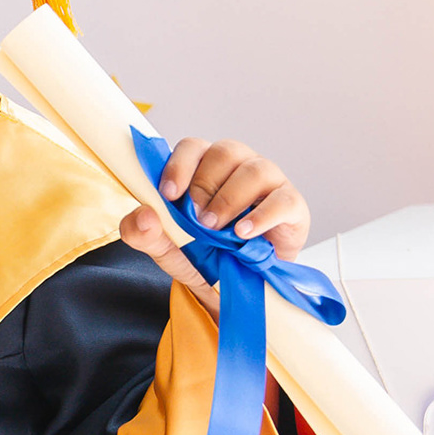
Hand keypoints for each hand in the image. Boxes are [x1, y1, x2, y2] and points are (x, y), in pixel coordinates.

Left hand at [120, 139, 309, 308]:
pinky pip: (282, 201)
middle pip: (224, 153)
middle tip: (195, 220)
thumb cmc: (201, 255)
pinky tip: (244, 234)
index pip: (192, 147)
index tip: (168, 194)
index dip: (180, 165)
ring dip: (230, 199)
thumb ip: (142, 232)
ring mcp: (268, 183)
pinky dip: (263, 216)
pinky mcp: (291, 206)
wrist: (235, 287)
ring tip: (216, 229)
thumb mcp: (165, 248)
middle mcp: (238, 166)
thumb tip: (143, 215)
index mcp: (204, 166)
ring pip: (254, 170)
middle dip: (205, 186)